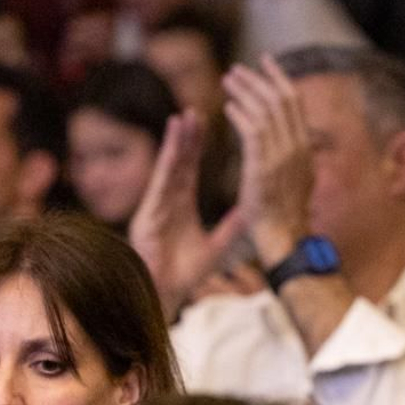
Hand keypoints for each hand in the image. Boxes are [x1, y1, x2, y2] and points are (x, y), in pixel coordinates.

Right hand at [128, 111, 243, 318]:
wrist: (166, 294)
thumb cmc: (185, 274)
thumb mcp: (217, 246)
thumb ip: (233, 226)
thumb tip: (254, 211)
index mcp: (182, 206)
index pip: (190, 170)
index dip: (197, 147)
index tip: (205, 124)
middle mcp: (167, 201)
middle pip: (179, 163)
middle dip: (187, 137)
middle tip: (196, 110)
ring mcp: (157, 206)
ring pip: (169, 168)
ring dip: (177, 143)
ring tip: (184, 117)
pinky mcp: (150, 214)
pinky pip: (160, 183)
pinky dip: (167, 162)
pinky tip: (172, 145)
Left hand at [223, 55, 312, 268]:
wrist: (284, 238)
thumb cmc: (285, 215)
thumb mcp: (296, 181)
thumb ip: (292, 158)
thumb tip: (290, 142)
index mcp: (305, 149)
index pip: (295, 103)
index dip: (280, 79)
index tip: (267, 63)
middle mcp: (297, 148)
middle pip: (281, 100)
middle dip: (259, 79)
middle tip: (238, 69)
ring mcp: (282, 157)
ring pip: (266, 110)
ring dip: (246, 92)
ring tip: (228, 81)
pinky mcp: (263, 166)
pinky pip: (252, 130)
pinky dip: (241, 114)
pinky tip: (228, 107)